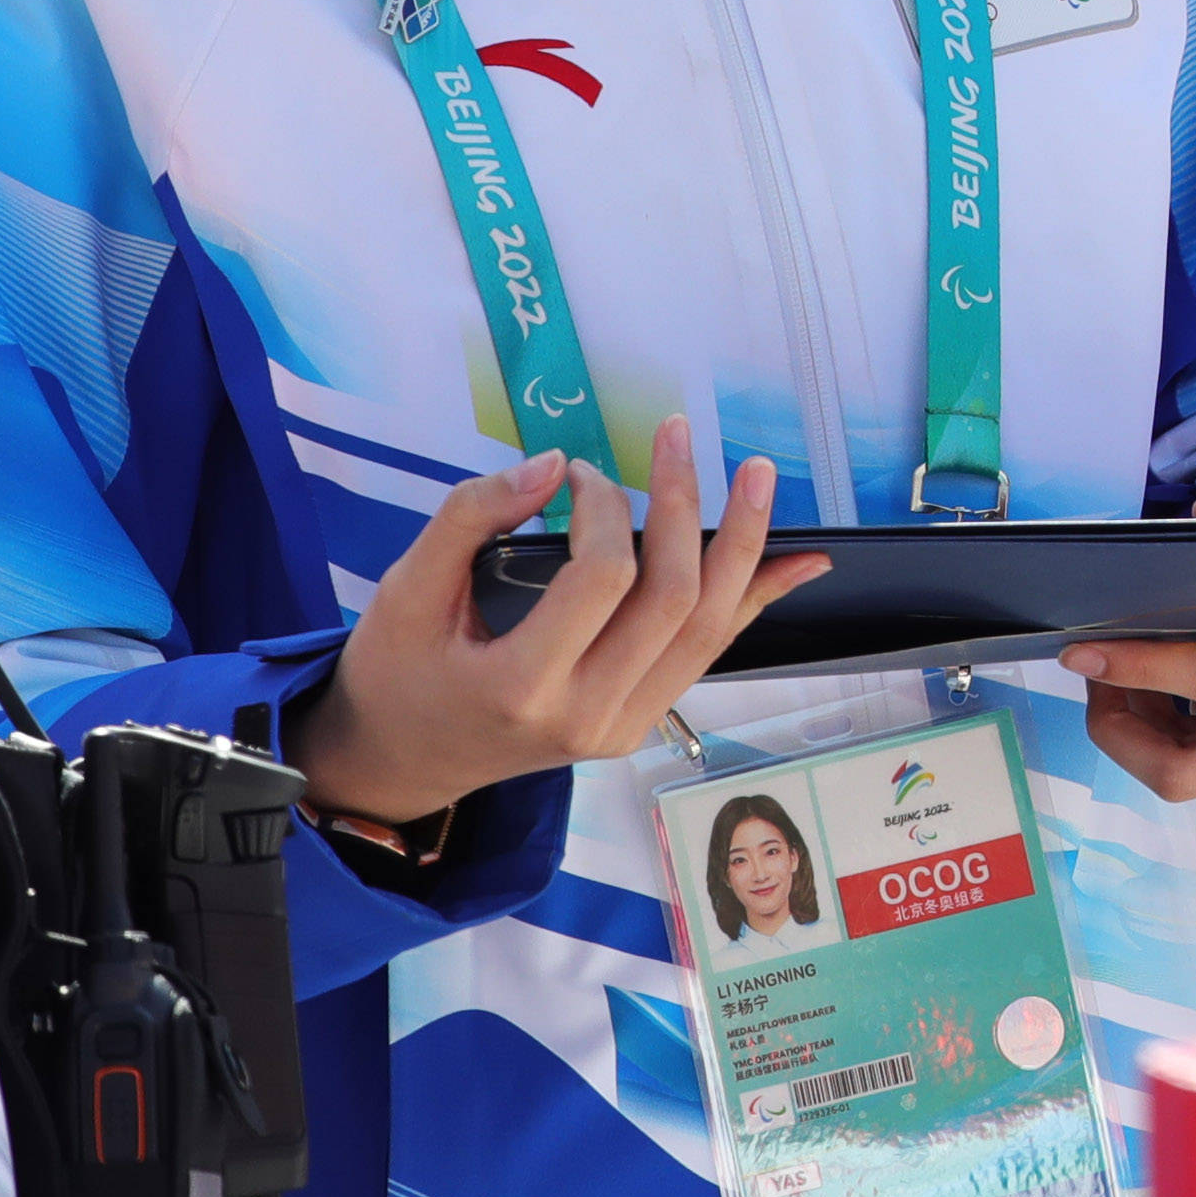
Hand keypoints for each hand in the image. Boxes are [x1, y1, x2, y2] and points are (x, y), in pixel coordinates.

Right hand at [300, 417, 823, 831]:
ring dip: (741, 546)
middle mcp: (585, 715)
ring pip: (708, 629)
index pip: (601, 580)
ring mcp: (620, 727)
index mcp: (520, 687)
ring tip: (757, 475)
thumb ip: (468, 518)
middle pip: (673, 599)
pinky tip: (799, 560)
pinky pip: (707, 652)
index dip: (604, 508)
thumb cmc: (396, 670)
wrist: (399, 761)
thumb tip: (553, 463)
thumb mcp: (405, 590)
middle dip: (685, 505)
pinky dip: (752, 599)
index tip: (580, 471)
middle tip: (680, 435)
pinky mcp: (639, 721)